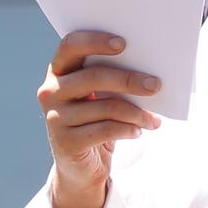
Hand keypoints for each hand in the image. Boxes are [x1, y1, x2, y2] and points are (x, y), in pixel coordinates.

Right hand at [38, 31, 161, 192]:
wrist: (80, 166)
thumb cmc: (97, 119)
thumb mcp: (101, 96)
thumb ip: (113, 79)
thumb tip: (150, 73)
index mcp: (59, 71)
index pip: (70, 45)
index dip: (95, 41)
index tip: (123, 43)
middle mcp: (51, 91)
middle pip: (93, 76)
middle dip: (129, 80)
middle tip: (155, 85)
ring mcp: (54, 118)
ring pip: (106, 107)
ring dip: (137, 112)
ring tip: (153, 119)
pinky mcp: (65, 142)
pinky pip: (106, 130)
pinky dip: (129, 129)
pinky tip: (139, 131)